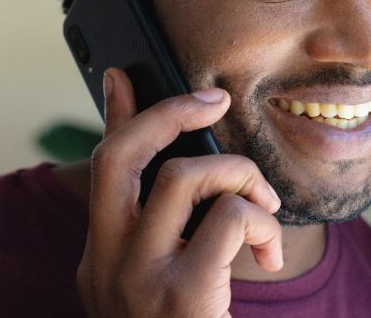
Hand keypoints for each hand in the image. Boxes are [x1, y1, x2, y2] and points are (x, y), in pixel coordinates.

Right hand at [76, 67, 282, 317]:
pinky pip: (230, 217)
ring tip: (265, 209)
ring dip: (241, 178)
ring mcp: (138, 279)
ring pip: (186, 176)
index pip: (102, 171)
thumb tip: (183, 174)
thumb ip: (166, 233)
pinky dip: (262, 222)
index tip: (124, 76)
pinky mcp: (182, 293)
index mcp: (101, 261)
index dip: (115, 115)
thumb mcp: (159, 288)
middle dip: (170, 113)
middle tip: (213, 100)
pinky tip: (269, 258)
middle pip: (123, 156)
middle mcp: (106, 265)